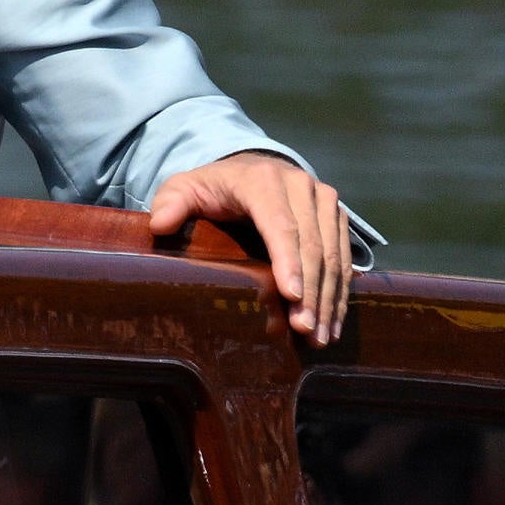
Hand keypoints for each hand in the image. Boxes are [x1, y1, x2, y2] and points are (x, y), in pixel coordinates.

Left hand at [147, 152, 351, 345]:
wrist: (253, 167)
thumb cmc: (214, 187)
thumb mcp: (185, 188)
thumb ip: (170, 203)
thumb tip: (160, 225)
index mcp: (263, 181)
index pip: (280, 225)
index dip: (288, 261)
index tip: (291, 296)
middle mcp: (301, 186)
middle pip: (312, 245)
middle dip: (312, 291)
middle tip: (306, 331)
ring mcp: (324, 201)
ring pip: (333, 254)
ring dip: (330, 298)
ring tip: (320, 336)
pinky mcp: (337, 217)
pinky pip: (345, 258)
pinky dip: (340, 292)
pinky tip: (333, 322)